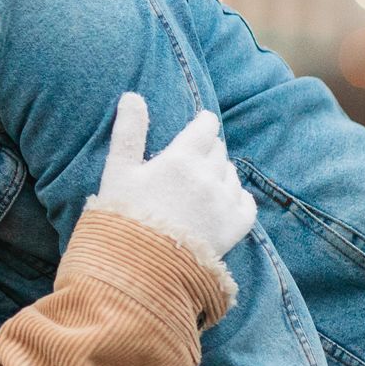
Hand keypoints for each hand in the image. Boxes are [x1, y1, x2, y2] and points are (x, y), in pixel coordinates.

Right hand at [86, 93, 255, 259]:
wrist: (140, 269)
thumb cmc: (123, 218)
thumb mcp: (118, 172)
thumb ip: (128, 132)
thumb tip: (132, 96)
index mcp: (181, 159)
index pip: (205, 127)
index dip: (202, 124)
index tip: (198, 126)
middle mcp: (208, 177)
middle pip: (218, 150)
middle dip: (208, 149)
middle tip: (191, 160)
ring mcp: (224, 204)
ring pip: (231, 174)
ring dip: (219, 173)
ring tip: (202, 184)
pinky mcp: (234, 229)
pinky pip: (246, 203)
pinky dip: (237, 198)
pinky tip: (223, 202)